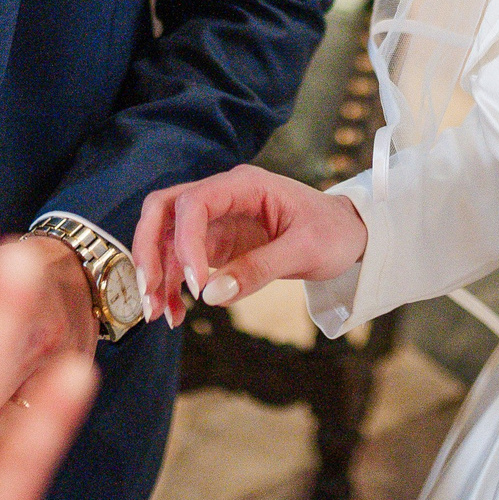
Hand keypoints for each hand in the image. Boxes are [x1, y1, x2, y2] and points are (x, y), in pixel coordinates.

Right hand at [132, 164, 367, 327]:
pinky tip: (176, 313)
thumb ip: (260, 269)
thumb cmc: (333, 232)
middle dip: (149, 249)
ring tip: (160, 314)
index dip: (186, 243)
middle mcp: (223, 196)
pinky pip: (181, 261)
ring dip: (157, 273)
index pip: (194, 203)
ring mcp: (216, 220)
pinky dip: (174, 286)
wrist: (349, 234)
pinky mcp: (217, 244)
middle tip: (149, 290)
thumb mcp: (305, 250)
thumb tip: (212, 295)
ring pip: (166, 237)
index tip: (198, 285)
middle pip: (164, 210)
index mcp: (244, 185)